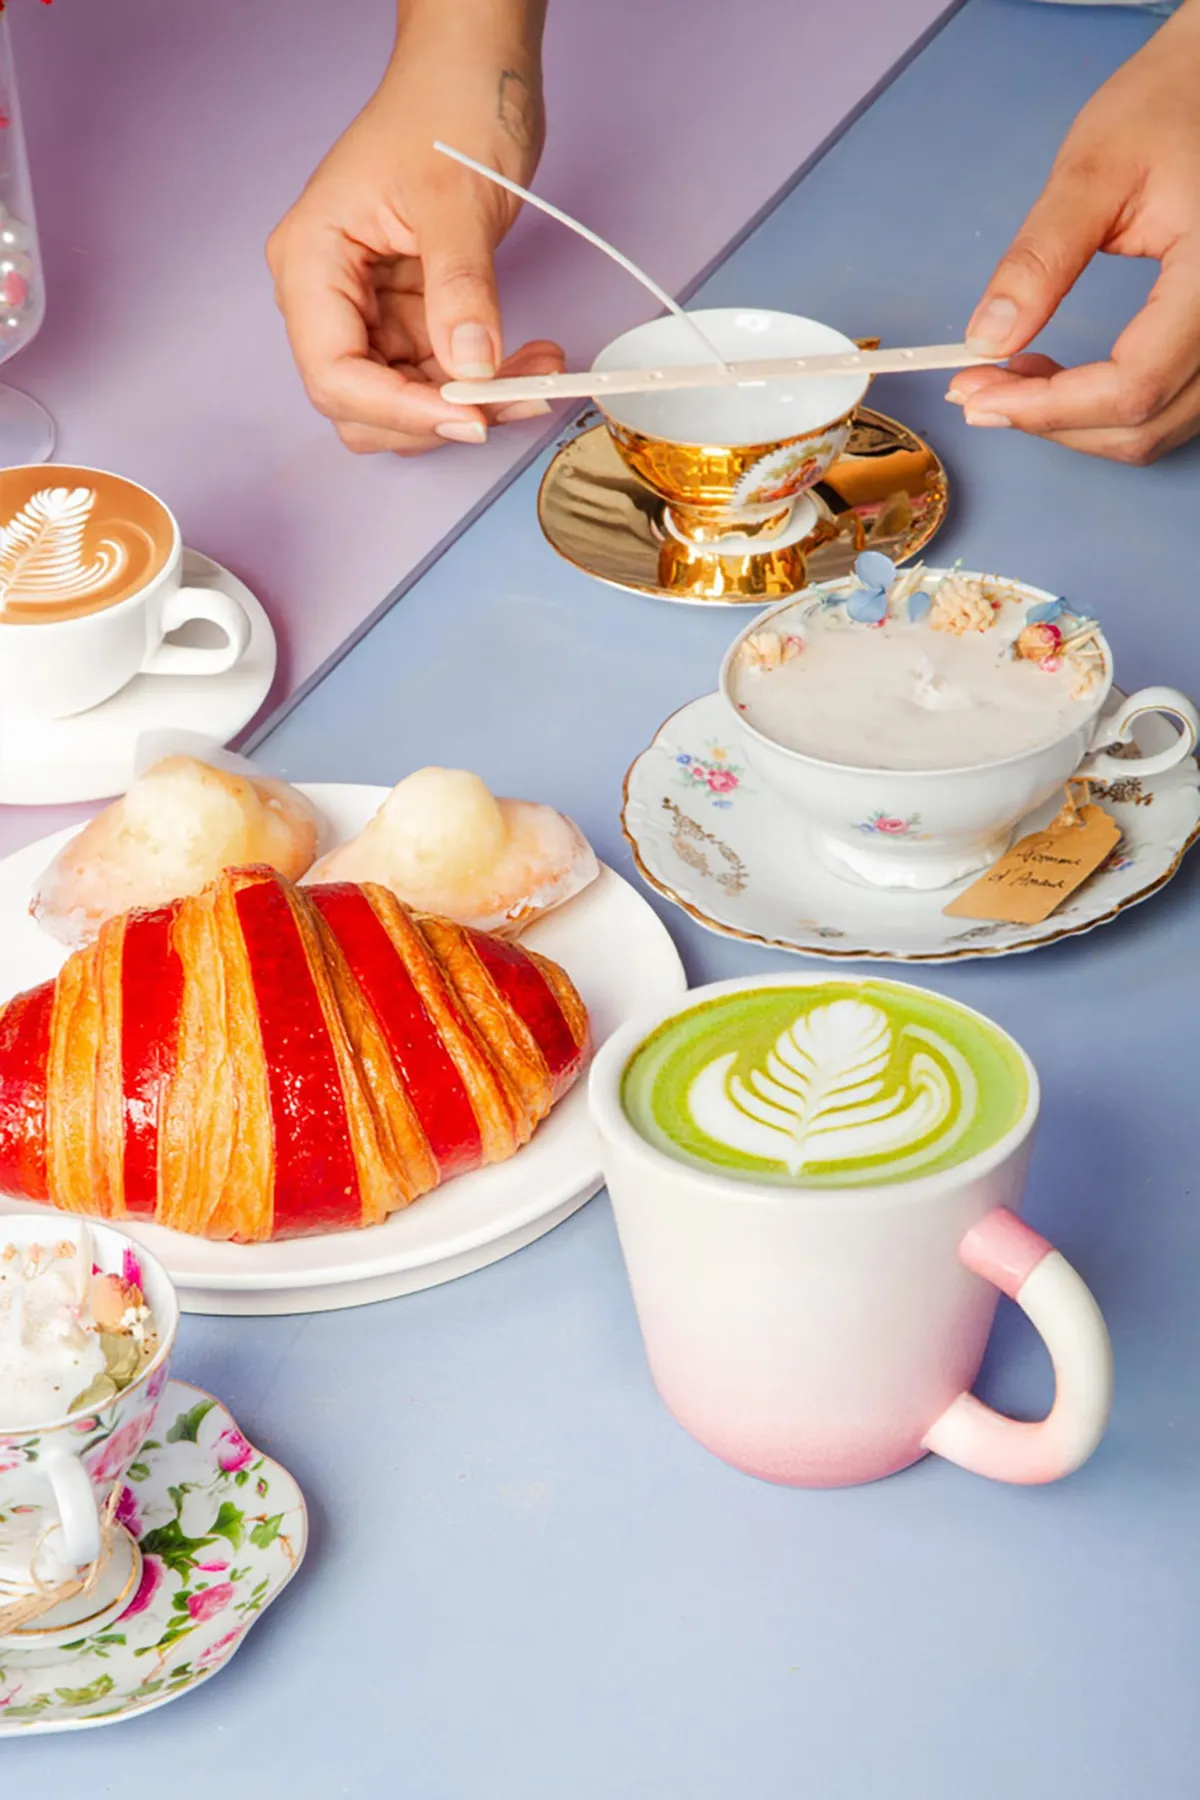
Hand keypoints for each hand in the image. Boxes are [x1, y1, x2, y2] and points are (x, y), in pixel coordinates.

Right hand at [267, 2, 562, 454]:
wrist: (474, 70)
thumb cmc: (447, 105)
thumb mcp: (457, 199)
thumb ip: (460, 287)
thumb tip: (470, 365)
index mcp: (312, 262)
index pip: (335, 373)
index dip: (398, 409)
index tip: (468, 417)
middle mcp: (330, 297)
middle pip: (363, 403)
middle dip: (436, 416)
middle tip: (510, 402)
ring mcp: (372, 310)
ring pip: (408, 400)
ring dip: (471, 405)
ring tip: (537, 374)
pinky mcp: (413, 316)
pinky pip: (441, 376)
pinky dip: (485, 382)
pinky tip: (530, 361)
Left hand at [949, 0, 1199, 464]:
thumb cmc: (1171, 106)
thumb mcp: (1094, 169)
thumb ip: (1040, 260)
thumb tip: (987, 340)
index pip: (1133, 386)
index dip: (1047, 408)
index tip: (976, 393)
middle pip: (1144, 423)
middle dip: (1051, 422)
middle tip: (977, 394)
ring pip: (1157, 427)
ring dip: (1077, 423)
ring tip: (1011, 384)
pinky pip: (1170, 404)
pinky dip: (1109, 409)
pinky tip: (1061, 380)